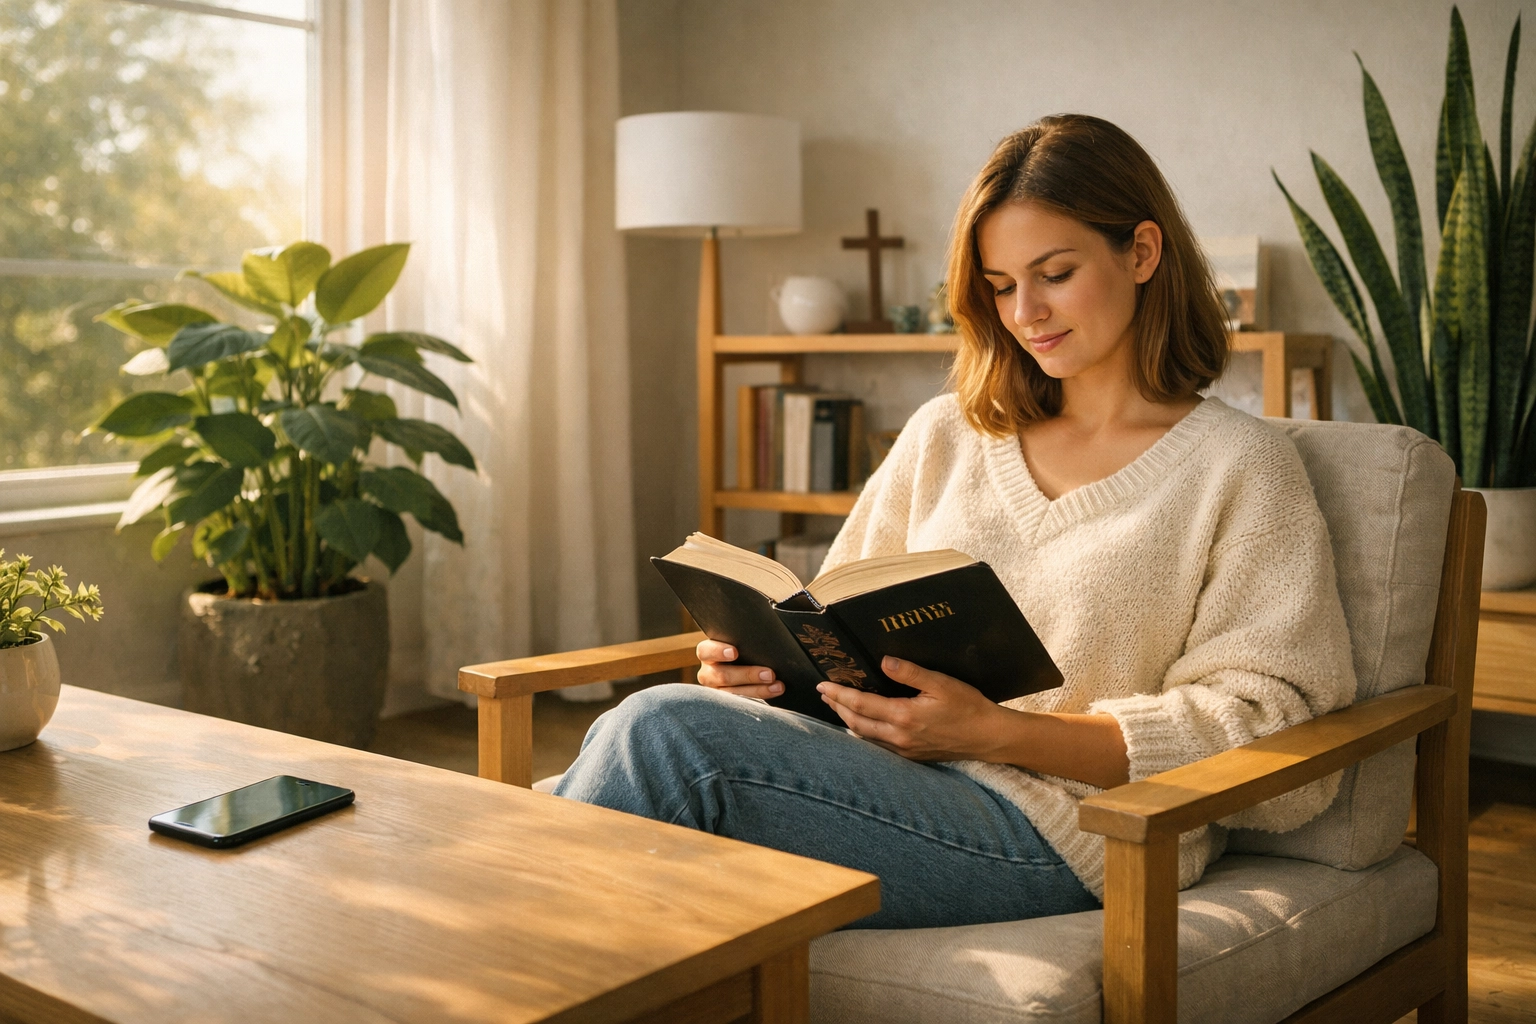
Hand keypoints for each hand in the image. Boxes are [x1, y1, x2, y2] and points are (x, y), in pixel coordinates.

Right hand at [695, 639, 784, 699]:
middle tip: (770, 673)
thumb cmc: (744, 646)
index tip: (735, 652)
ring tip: (778, 686)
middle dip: (747, 675)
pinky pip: (742, 704)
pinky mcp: (728, 703)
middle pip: (722, 675)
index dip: (718, 651)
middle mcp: (708, 673)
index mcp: (708, 653)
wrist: (746, 661)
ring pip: (733, 694)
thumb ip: (745, 633)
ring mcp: (717, 690)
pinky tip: (775, 692)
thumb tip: (764, 620)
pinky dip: (760, 698)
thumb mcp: (741, 638)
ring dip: (758, 690)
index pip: (706, 651)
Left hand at [817, 656, 1010, 760]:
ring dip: (848, 721)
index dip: (839, 694)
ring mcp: (904, 750)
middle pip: (856, 723)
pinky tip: (863, 725)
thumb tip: (883, 662)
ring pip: (865, 737)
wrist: (988, 738)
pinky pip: (878, 746)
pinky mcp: (912, 757)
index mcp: (904, 717)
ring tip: (838, 706)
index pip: (861, 704)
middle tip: (824, 694)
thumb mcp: (941, 683)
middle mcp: (899, 737)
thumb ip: (910, 672)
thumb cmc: (968, 707)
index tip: (823, 685)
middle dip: (837, 707)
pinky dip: (864, 733)